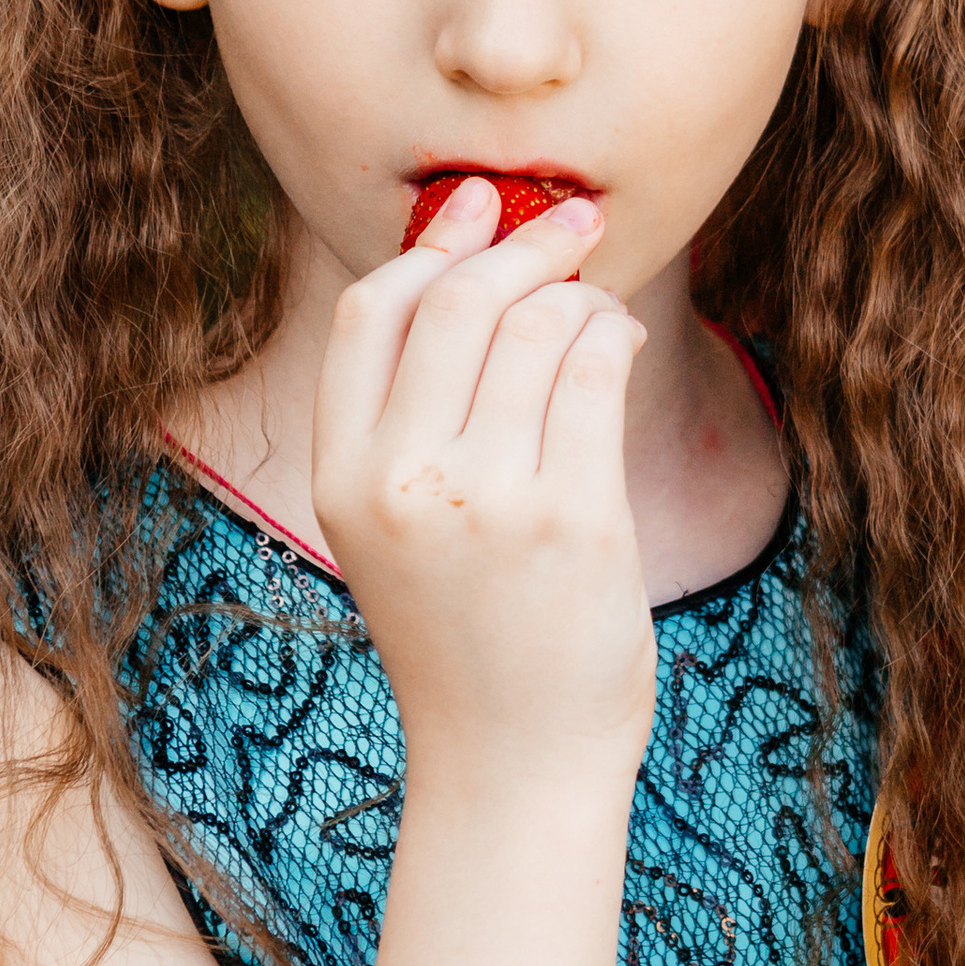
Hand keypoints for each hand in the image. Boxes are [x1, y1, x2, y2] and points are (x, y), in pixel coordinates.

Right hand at [312, 176, 653, 791]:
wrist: (511, 760)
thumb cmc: (465, 635)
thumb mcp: (393, 526)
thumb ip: (411, 415)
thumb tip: (472, 262)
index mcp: (342, 476)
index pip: (372, 312)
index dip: (431, 244)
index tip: (478, 205)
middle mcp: (403, 479)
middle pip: (459, 299)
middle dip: (523, 241)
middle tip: (571, 221)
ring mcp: (489, 497)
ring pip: (538, 325)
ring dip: (580, 294)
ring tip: (600, 310)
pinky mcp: (573, 516)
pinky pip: (596, 372)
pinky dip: (616, 335)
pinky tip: (622, 343)